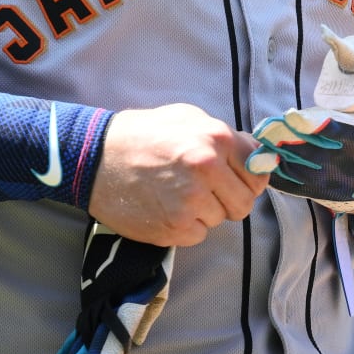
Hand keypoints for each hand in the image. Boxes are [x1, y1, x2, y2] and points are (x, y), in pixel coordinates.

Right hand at [87, 103, 269, 246]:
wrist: (95, 158)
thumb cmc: (142, 134)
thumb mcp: (186, 118)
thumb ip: (224, 135)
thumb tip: (256, 156)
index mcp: (215, 139)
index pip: (258, 171)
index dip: (248, 176)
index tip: (236, 178)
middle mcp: (207, 170)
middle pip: (244, 202)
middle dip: (229, 199)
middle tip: (206, 190)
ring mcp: (191, 202)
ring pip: (220, 220)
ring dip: (204, 211)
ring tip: (177, 194)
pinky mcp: (174, 228)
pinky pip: (198, 235)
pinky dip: (186, 226)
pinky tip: (166, 208)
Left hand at [246, 99, 353, 214]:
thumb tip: (327, 35)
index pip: (339, 133)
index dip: (314, 125)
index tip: (291, 115)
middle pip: (314, 153)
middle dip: (287, 140)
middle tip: (264, 127)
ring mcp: (338, 183)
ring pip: (301, 173)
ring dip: (277, 157)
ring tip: (259, 140)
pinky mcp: (324, 194)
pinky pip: (295, 186)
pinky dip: (276, 174)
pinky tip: (260, 160)